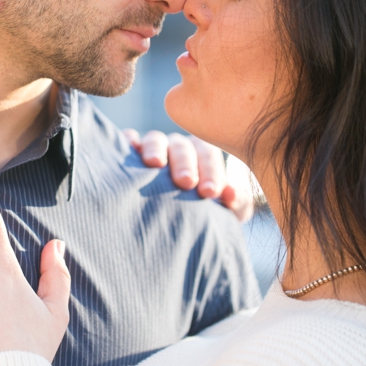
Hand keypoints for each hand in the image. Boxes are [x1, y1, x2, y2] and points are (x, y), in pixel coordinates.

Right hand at [124, 129, 254, 222]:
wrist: (174, 226)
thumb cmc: (203, 215)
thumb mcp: (226, 213)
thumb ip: (237, 203)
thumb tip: (231, 194)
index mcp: (204, 156)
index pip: (209, 156)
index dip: (210, 172)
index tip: (210, 192)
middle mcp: (178, 148)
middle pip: (182, 147)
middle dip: (185, 164)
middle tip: (186, 182)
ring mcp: (153, 148)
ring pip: (154, 139)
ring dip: (155, 150)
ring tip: (155, 164)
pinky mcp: (129, 152)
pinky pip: (127, 142)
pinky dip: (127, 143)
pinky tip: (128, 152)